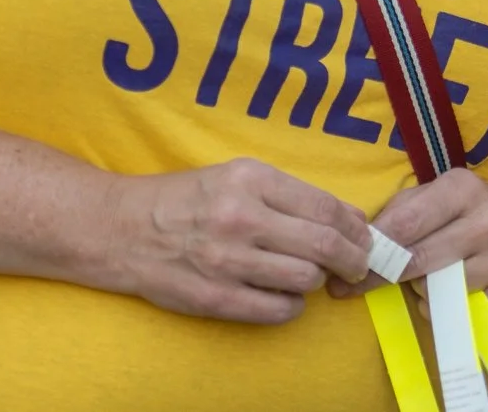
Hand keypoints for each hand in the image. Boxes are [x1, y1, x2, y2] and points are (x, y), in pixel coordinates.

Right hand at [96, 157, 372, 324]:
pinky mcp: (215, 297)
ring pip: (306, 279)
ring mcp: (227, 260)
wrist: (123, 229)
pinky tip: (283, 295)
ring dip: (317, 280)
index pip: (327, 207)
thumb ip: (289, 195)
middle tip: (356, 265)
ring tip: (307, 275)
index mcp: (251, 179)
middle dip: (352, 259)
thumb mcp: (238, 177)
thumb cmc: (190, 200)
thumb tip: (349, 219)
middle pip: (324, 245)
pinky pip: (278, 310)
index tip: (363, 237)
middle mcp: (241, 217)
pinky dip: (292, 306)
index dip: (356, 227)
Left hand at [349, 168, 487, 312]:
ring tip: (420, 275)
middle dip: (384, 273)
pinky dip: (440, 307)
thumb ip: (397, 212)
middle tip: (359, 281)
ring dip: (418, 287)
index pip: (408, 222)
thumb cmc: (463, 211)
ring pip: (436, 289)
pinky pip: (456, 313)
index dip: (375, 245)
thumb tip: (361, 243)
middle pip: (419, 259)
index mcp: (464, 189)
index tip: (351, 260)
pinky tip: (443, 292)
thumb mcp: (433, 194)